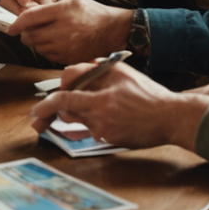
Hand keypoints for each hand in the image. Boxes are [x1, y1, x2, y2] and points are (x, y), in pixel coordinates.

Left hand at [6, 0, 132, 63]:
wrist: (113, 30)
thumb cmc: (91, 13)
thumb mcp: (70, 2)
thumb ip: (48, 9)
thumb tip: (26, 17)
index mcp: (62, 12)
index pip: (29, 18)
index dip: (16, 23)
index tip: (10, 27)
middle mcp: (63, 31)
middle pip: (30, 36)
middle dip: (26, 33)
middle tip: (30, 30)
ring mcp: (66, 48)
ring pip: (37, 48)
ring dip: (35, 42)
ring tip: (45, 35)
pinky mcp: (69, 59)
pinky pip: (48, 56)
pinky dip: (46, 50)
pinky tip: (54, 43)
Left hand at [29, 61, 208, 150]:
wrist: (172, 118)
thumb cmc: (148, 94)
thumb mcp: (122, 73)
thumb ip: (95, 69)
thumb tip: (73, 72)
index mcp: (100, 100)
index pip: (63, 100)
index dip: (46, 104)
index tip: (36, 109)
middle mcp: (100, 118)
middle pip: (67, 113)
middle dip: (56, 112)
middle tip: (42, 118)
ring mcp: (105, 132)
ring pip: (79, 121)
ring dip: (79, 113)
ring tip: (97, 105)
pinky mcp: (111, 140)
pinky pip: (93, 130)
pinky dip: (94, 122)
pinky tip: (112, 116)